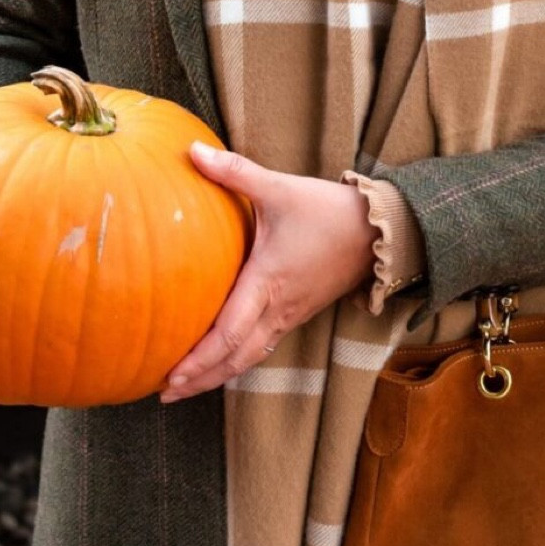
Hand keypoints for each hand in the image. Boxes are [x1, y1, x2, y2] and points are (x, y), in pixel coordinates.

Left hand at [159, 142, 376, 402]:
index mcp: (268, 283)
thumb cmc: (328, 210)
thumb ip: (234, 172)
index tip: (171, 376)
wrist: (380, 231)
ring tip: (186, 387)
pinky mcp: (299, 312)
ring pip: (251, 357)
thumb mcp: (279, 188)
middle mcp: (278, 307)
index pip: (229, 334)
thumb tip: (192, 152)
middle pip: (236, 358)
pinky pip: (264, 346)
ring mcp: (291, 314)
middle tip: (165, 394)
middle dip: (201, 379)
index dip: (199, 359)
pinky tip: (222, 361)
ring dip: (218, 375)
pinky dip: (239, 360)